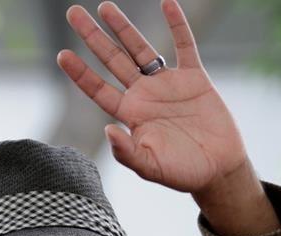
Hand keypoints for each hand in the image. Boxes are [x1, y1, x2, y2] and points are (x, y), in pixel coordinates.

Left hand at [58, 0, 245, 192]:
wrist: (219, 170)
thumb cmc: (182, 173)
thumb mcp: (151, 168)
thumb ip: (127, 153)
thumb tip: (107, 130)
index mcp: (130, 115)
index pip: (98, 89)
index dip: (80, 72)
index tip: (61, 54)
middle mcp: (144, 95)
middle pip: (112, 60)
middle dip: (93, 37)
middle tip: (73, 13)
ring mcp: (168, 85)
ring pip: (141, 49)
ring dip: (123, 27)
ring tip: (104, 6)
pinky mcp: (195, 79)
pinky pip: (185, 46)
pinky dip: (178, 24)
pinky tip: (167, 2)